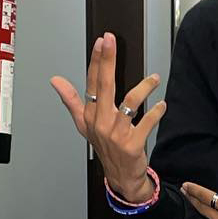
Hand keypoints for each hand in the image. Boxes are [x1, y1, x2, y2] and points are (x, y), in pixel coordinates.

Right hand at [50, 32, 164, 201]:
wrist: (121, 177)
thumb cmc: (105, 148)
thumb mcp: (84, 125)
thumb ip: (71, 101)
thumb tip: (55, 81)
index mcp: (92, 115)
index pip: (92, 82)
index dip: (96, 60)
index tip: (102, 42)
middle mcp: (102, 122)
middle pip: (104, 86)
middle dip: (108, 61)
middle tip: (112, 41)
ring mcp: (117, 134)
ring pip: (129, 103)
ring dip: (144, 88)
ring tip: (155, 79)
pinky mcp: (132, 144)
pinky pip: (146, 123)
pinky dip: (156, 113)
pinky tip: (162, 105)